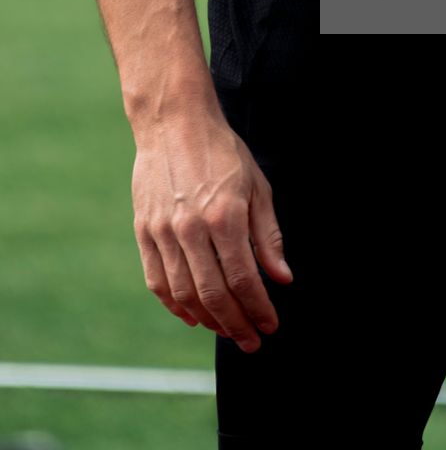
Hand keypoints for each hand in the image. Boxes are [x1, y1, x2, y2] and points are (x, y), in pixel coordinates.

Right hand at [131, 110, 291, 350]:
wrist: (174, 123)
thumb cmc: (222, 152)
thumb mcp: (257, 187)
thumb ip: (268, 235)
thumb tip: (282, 277)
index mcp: (224, 216)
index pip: (244, 279)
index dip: (259, 308)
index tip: (270, 325)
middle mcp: (191, 229)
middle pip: (214, 294)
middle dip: (236, 324)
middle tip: (252, 341)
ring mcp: (162, 232)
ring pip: (184, 294)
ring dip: (208, 320)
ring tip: (227, 330)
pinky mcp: (143, 232)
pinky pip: (158, 282)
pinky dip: (175, 305)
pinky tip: (193, 315)